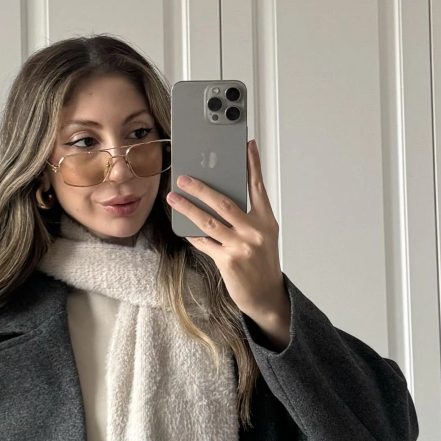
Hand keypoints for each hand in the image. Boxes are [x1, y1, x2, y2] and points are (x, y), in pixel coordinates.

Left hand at [166, 138, 289, 343]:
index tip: (246, 144)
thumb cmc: (262, 265)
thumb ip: (247, 218)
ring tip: (173, 197)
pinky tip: (184, 229)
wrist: (267, 296)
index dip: (252, 164)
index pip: (257, 186)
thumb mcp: (263, 237)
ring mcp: (241, 246)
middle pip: (224, 201)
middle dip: (201, 187)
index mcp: (266, 220)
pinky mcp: (228, 260)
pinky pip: (205, 243)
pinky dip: (193, 235)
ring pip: (208, 221)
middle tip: (184, 177)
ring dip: (188, 208)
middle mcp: (255, 230)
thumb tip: (221, 200)